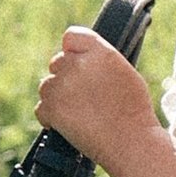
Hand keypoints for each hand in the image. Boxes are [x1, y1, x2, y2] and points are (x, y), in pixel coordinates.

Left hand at [35, 28, 154, 170]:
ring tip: (80, 112)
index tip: (77, 62)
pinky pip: (42, 108)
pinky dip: (52, 118)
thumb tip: (83, 56)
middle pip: (57, 62)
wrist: (130, 141)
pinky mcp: (52, 107)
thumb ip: (100, 59)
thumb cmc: (133, 111)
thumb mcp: (124, 72)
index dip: (72, 49)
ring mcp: (63, 85)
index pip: (72, 36)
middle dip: (66, 77)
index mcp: (99, 52)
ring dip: (57, 97)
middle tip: (83, 96)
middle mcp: (78, 64)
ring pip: (47, 85)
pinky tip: (71, 124)